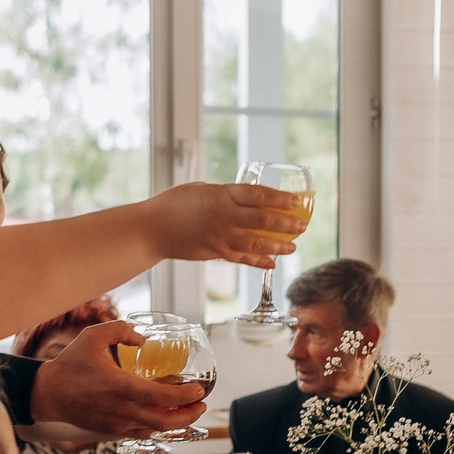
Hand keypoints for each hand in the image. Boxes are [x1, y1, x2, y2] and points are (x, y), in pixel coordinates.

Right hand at [28, 322, 205, 436]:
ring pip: (155, 430)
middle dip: (189, 415)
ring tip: (189, 411)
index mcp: (120, 386)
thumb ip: (121, 330)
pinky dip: (158, 428)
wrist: (47, 393)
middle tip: (201, 404)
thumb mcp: (93, 336)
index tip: (198, 390)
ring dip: (176, 423)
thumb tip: (143, 338)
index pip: (161, 397)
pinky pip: (141, 433)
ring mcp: (117, 423)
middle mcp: (121, 409)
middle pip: (165, 421)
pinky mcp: (111, 431)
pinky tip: (165, 418)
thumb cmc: (70, 364)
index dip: (185, 396)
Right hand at [150, 182, 306, 268]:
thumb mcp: (201, 189)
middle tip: (302, 226)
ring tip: (292, 247)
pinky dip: (259, 262)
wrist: (151, 229)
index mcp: (221, 195)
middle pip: (263, 221)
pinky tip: (271, 263)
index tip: (297, 201)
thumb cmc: (173, 204)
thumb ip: (224, 194)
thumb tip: (244, 197)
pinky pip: (242, 259)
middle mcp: (224, 216)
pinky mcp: (215, 253)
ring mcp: (220, 237)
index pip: (259, 195)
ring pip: (257, 243)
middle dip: (286, 224)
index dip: (281, 199)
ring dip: (278, 246)